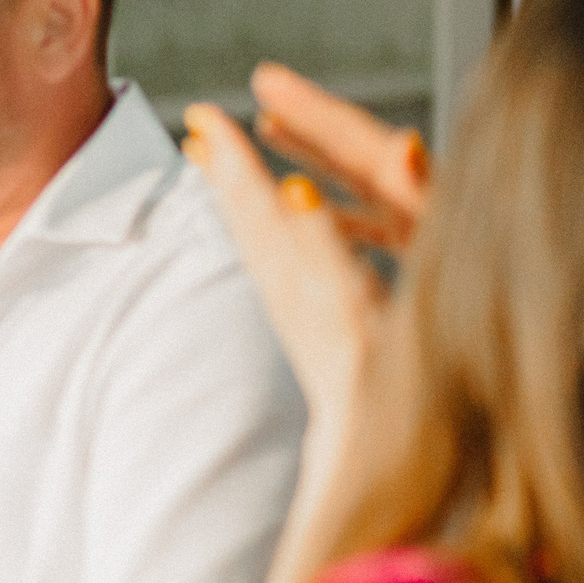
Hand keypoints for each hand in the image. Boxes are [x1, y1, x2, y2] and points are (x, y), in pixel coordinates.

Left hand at [182, 80, 418, 436]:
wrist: (377, 460)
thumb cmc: (385, 391)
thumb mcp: (359, 313)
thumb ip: (322, 247)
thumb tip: (289, 192)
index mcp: (308, 280)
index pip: (261, 208)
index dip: (236, 163)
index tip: (206, 122)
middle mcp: (295, 296)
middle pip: (253, 224)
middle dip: (229, 173)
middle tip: (198, 129)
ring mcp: (304, 318)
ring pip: (262, 247)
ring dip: (243, 202)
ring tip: (221, 168)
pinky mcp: (318, 338)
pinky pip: (282, 274)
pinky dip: (274, 241)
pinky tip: (283, 235)